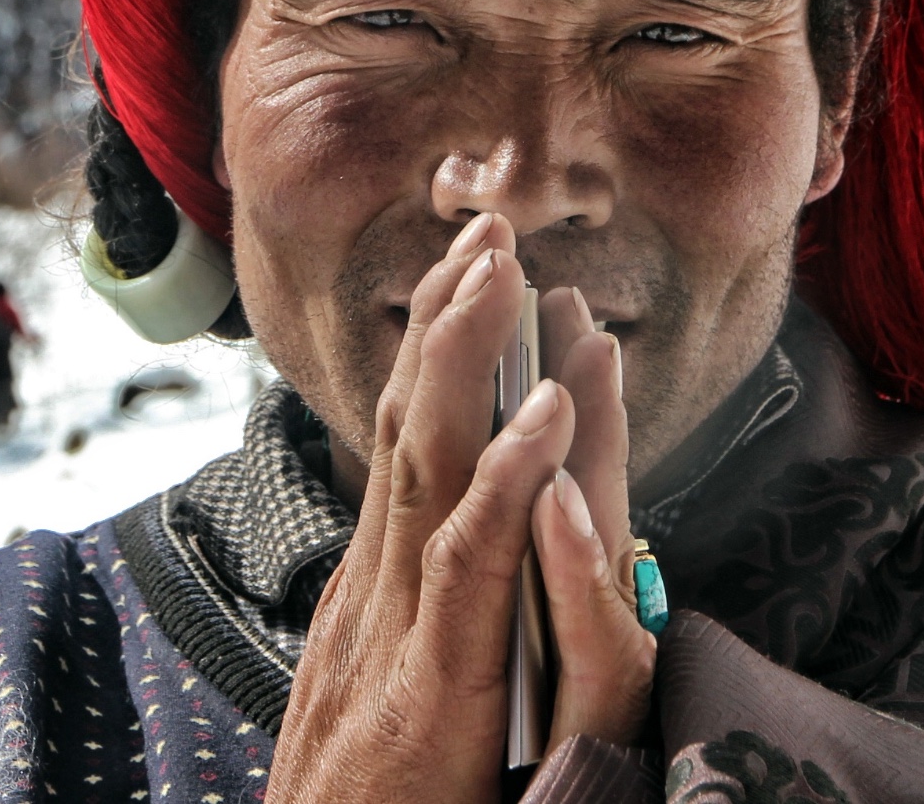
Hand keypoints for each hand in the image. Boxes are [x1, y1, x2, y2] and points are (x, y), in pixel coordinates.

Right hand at [268, 214, 654, 802]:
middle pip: (412, 428)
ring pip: (431, 466)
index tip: (469, 271)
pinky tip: (547, 409)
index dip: (437, 354)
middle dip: (451, 321)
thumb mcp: (385, 694)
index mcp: (376, 588)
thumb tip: (442, 553)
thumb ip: (417, 619)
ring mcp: (394, 633)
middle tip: (489, 228)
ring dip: (473, 360)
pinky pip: (471, 562)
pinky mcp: (430, 690)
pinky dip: (511, 477)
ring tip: (508, 272)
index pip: (405, 443)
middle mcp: (376, 590)